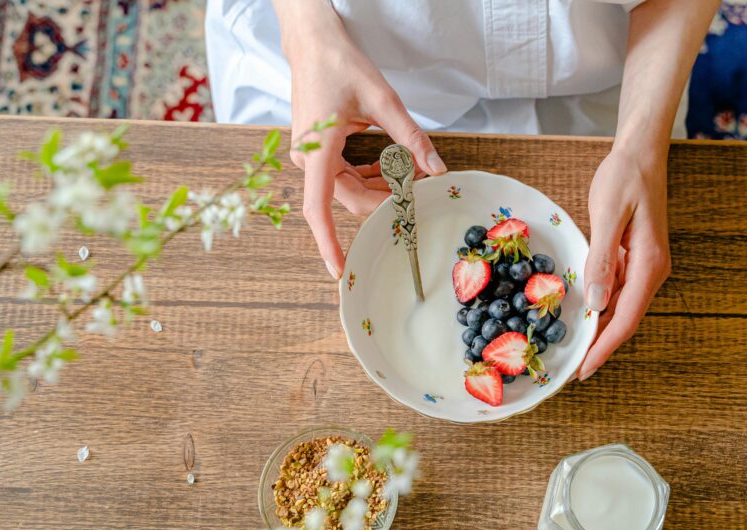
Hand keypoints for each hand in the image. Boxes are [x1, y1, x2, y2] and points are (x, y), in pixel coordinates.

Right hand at [278, 1, 446, 277]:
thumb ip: (410, 137)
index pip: (319, 209)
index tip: (339, 269)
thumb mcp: (382, 100)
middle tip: (421, 192)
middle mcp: (309, 159)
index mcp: (318, 150)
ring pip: (349, 189)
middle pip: (349, 198)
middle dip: (386, 200)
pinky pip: (346, 176)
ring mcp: (312, 157)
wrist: (312, 42)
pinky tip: (394, 167)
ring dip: (381, 188)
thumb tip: (436, 169)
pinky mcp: (318, 152)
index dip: (328, 243)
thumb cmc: (339, 64)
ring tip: (414, 176)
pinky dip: (372, 176)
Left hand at [578, 147, 670, 380]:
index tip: (583, 371)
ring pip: (620, 308)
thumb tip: (596, 301)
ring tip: (573, 349)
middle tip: (571, 369)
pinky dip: (599, 306)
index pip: (625, 318)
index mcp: (649, 264)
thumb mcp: (608, 214)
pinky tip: (580, 314)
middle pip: (624, 319)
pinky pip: (616, 290)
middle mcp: (651, 270)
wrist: (641, 152)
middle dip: (600, 346)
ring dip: (599, 329)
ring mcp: (644, 265)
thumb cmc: (625, 177)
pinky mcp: (633, 258)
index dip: (604, 348)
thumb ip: (602, 258)